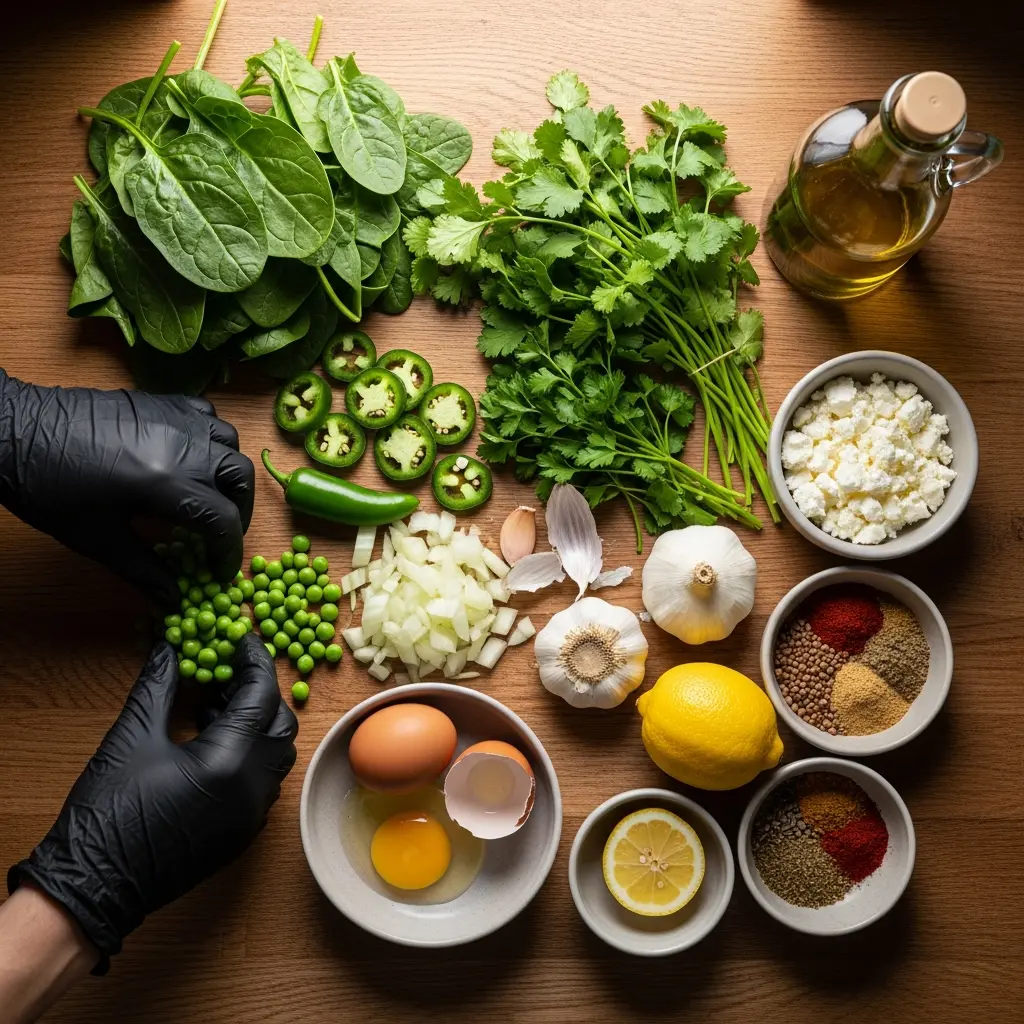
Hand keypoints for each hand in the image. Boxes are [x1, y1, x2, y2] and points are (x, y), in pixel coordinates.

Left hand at [0, 370, 253, 602]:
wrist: (14, 432)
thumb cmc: (50, 491)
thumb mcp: (98, 540)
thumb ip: (145, 570)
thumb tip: (174, 600)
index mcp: (168, 483)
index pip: (224, 521)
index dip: (228, 552)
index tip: (219, 571)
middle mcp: (184, 446)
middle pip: (239, 478)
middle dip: (239, 511)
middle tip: (220, 534)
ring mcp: (175, 418)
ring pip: (230, 443)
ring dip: (230, 472)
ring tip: (212, 493)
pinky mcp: (161, 402)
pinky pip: (207, 416)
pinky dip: (213, 438)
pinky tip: (195, 455)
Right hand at [7, 634, 297, 971]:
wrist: (94, 886)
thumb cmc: (109, 811)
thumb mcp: (132, 736)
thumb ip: (159, 686)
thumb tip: (170, 647)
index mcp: (230, 760)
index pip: (261, 694)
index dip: (254, 660)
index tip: (241, 639)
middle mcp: (252, 788)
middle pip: (279, 724)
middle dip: (259, 693)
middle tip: (227, 674)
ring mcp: (251, 816)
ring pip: (276, 755)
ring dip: (256, 725)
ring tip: (214, 706)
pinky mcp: (241, 834)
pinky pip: (264, 783)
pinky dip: (252, 756)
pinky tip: (214, 745)